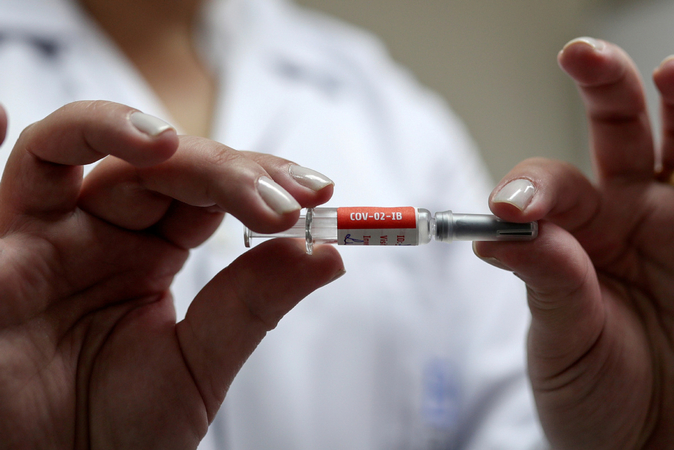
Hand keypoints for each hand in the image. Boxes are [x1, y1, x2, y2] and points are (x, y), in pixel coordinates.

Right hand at [0, 101, 343, 448]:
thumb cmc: (114, 434)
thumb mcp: (197, 366)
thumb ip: (252, 305)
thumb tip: (327, 254)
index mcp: (150, 256)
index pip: (210, 193)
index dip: (260, 183)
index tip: (316, 194)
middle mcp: (100, 233)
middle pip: (160, 165)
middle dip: (222, 170)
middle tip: (281, 198)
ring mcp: (45, 234)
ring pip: (78, 146)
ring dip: (123, 131)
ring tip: (170, 144)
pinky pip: (6, 177)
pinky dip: (3, 134)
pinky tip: (5, 111)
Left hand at [474, 38, 673, 448]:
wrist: (648, 448)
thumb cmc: (594, 397)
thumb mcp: (561, 341)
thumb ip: (545, 282)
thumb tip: (497, 230)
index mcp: (575, 235)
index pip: (549, 185)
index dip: (531, 187)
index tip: (512, 206)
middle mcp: (630, 216)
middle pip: (619, 132)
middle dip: (604, 88)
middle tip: (582, 55)